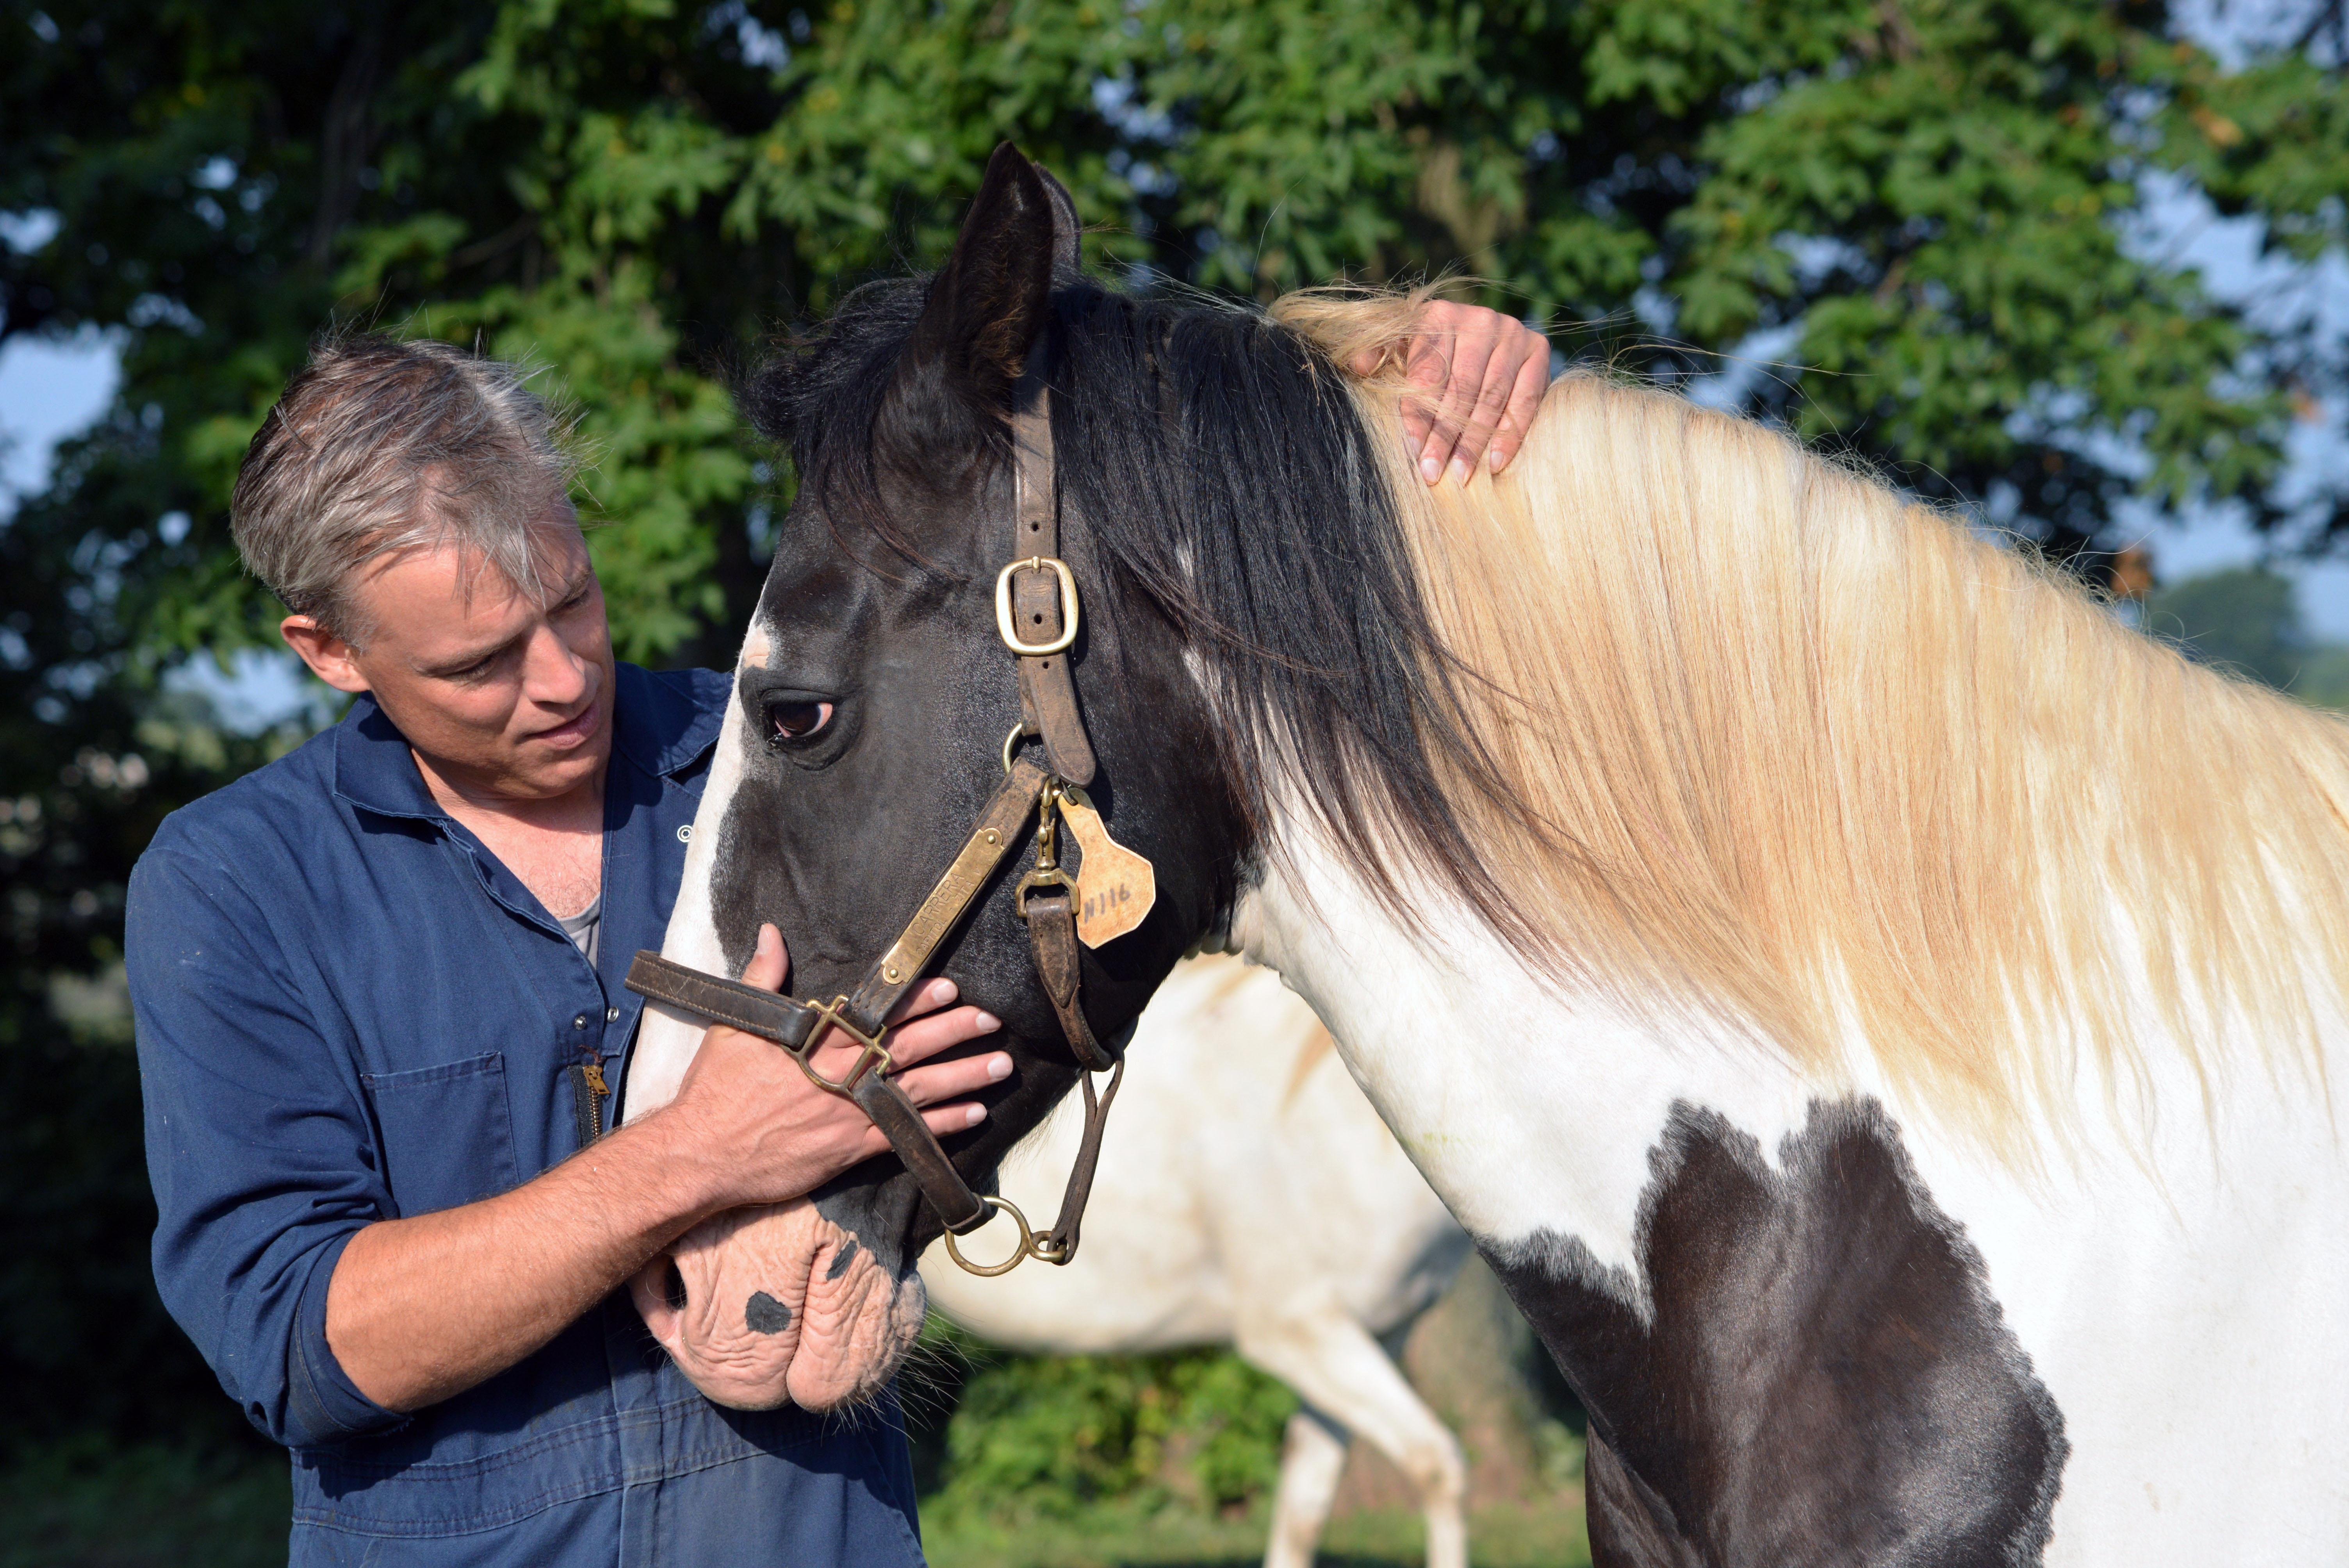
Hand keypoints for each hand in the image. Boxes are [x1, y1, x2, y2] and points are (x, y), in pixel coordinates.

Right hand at [660, 923, 1008, 1213]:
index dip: (916, 1001)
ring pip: (919, 1090)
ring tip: (1002, 1064)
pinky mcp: (850, 1149)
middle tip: (992, 1019)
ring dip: (964, 1076)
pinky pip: (907, 1135)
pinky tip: (974, 1114)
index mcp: (816, 1041)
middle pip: (909, 1048)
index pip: (877, 1014)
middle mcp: (841, 1074)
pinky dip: (942, 1125)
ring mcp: (849, 1113)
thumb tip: (772, 933)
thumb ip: (763, 978)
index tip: (950, 989)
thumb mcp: (735, 1027)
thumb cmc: (714, 1089)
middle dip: (954, 1032)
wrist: (700, 1152)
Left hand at [1354, 300, 1550, 484]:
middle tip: (1434, 475)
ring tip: (1461, 476)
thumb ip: (1378, 352)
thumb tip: (1357, 364)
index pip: (1429, 376)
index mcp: (1438, 317)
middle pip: (1461, 390)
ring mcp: (1511, 333)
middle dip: (1445, 436)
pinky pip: (1525, 399)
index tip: (1413, 454)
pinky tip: (1496, 463)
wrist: (1476, 329)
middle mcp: (1478, 320)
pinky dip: (1511, 433)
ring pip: (1491, 397)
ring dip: (1475, 442)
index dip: (1420, 417)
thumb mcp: (1397, 343)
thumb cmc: (1425, 347)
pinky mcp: (1536, 349)